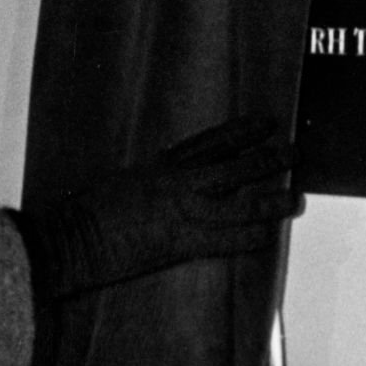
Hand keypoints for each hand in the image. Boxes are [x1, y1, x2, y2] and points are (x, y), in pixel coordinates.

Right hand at [17, 117, 301, 297]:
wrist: (71, 237)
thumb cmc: (85, 212)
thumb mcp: (119, 183)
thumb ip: (147, 181)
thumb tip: (161, 182)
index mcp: (160, 166)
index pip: (209, 143)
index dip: (240, 132)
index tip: (263, 123)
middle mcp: (176, 184)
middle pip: (232, 165)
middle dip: (265, 158)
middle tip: (292, 151)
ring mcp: (180, 212)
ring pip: (238, 202)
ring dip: (269, 199)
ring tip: (293, 196)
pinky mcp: (180, 242)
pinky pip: (224, 239)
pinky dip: (248, 237)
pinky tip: (267, 236)